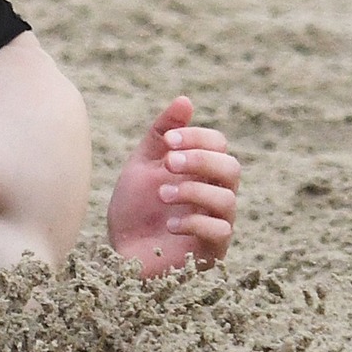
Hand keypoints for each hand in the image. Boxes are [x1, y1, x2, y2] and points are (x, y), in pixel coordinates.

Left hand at [107, 96, 238, 278]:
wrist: (120, 251)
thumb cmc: (135, 209)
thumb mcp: (143, 166)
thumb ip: (162, 135)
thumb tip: (185, 100)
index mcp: (202, 172)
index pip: (219, 144)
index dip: (197, 137)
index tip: (168, 140)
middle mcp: (215, 195)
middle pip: (231, 168)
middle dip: (200, 160)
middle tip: (168, 163)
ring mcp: (216, 223)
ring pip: (227, 199)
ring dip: (192, 190)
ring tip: (162, 194)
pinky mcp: (212, 251)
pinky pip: (220, 231)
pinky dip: (193, 222)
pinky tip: (169, 223)